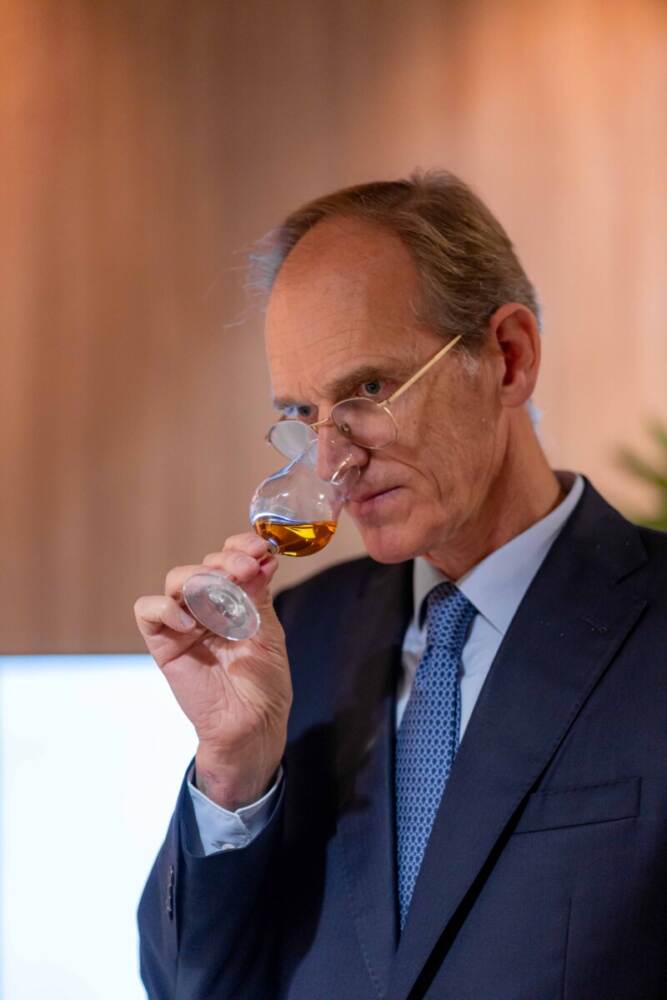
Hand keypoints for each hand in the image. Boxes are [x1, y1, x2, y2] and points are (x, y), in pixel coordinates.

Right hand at [134, 533, 291, 808]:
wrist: (253, 725)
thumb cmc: (264, 683)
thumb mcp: (268, 631)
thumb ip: (258, 595)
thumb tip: (263, 557)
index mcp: (233, 600)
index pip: (227, 558)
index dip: (239, 546)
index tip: (259, 548)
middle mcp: (206, 607)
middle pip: (203, 566)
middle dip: (226, 561)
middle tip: (246, 570)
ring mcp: (183, 624)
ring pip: (176, 581)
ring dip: (201, 578)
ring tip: (223, 592)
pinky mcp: (163, 644)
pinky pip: (148, 612)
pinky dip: (165, 609)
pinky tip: (190, 623)